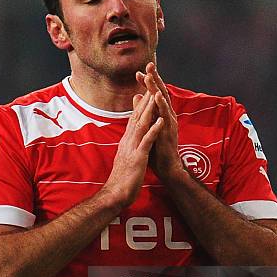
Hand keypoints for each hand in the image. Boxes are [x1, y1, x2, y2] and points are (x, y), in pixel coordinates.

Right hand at [104, 91, 162, 206]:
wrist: (116, 193)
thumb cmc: (123, 177)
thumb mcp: (125, 155)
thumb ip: (128, 142)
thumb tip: (130, 133)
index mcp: (128, 140)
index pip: (134, 118)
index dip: (141, 103)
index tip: (147, 89)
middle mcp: (128, 140)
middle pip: (137, 116)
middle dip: (145, 99)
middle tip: (150, 82)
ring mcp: (132, 148)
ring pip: (141, 125)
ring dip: (148, 109)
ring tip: (155, 94)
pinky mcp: (137, 157)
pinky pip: (146, 142)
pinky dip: (153, 130)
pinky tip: (159, 121)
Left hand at [136, 63, 182, 180]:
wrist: (166, 166)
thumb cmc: (157, 148)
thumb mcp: (149, 126)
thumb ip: (145, 111)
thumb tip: (137, 96)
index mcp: (161, 114)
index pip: (153, 95)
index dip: (147, 84)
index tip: (138, 73)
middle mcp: (167, 115)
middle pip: (161, 93)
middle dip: (155, 79)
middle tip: (148, 65)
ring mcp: (169, 122)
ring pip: (164, 101)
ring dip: (157, 87)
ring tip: (151, 76)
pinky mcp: (170, 130)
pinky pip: (166, 114)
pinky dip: (161, 104)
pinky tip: (157, 95)